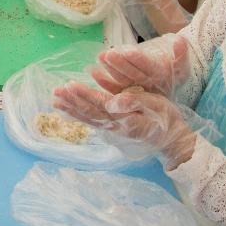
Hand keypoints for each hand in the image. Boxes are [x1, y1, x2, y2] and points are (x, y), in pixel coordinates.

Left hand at [51, 84, 196, 167]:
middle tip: (56, 91)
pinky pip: (90, 122)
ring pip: (87, 118)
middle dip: (72, 100)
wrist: (171, 140)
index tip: (70, 85)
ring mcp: (112, 130)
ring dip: (70, 108)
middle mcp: (115, 126)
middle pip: (90, 112)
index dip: (85, 95)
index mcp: (126, 118)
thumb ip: (135, 102)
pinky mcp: (111, 130)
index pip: (101, 105)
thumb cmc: (166, 118)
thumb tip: (113, 101)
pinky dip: (76, 116)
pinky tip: (64, 109)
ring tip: (54, 100)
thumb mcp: (156, 105)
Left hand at [89, 35, 191, 96]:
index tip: (128, 51)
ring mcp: (138, 92)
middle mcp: (150, 87)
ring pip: (122, 82)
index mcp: (163, 77)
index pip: (150, 67)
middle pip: (134, 75)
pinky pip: (115, 89)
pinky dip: (104, 81)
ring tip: (100, 56)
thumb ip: (180, 53)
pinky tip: (93, 71)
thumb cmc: (176, 67)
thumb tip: (180, 41)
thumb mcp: (181, 61)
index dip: (139, 59)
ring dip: (110, 70)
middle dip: (120, 64)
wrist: (172, 88)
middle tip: (108, 53)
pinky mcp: (128, 95)